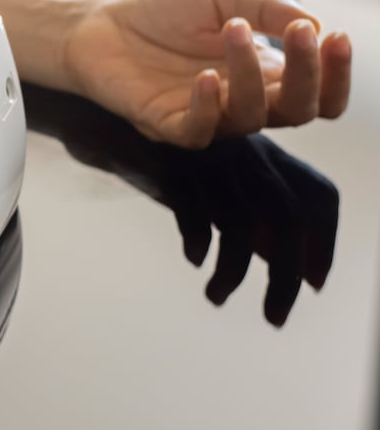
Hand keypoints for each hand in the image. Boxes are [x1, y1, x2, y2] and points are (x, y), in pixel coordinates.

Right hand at [28, 84, 337, 326]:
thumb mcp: (207, 174)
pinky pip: (197, 211)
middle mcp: (246, 154)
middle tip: (273, 316)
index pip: (317, 196)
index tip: (316, 283)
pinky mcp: (176, 165)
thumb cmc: (156, 146)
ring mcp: (211, 159)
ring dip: (236, 270)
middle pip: (288, 216)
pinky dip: (198, 241)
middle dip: (288, 273)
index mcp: (263, 152)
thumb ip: (239, 204)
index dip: (324, 242)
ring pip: (244, 221)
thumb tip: (269, 254)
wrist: (106, 113)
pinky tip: (193, 259)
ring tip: (218, 298)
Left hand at [63, 0, 351, 147]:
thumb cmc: (161, 13)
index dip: (334, 75)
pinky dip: (207, 108)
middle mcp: (240, 99)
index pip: (315, 91)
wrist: (98, 24)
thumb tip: (313, 24)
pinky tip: (205, 78)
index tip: (336, 38)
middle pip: (295, 110)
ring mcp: (205, 115)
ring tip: (234, 31)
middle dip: (308, 75)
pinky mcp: (166, 125)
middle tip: (302, 35)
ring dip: (250, 75)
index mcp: (263, 71)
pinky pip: (198, 132)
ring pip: (249, 118)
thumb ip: (266, 8)